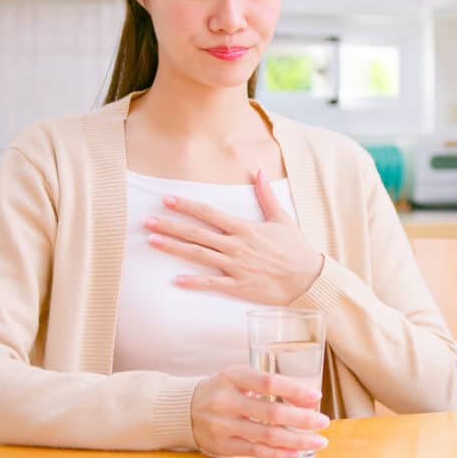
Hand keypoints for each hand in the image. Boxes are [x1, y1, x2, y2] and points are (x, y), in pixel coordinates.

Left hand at [144, 167, 324, 304]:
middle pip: (197, 233)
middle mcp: (237, 245)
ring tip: (152, 242)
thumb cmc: (295, 248)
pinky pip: (213, 284)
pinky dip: (194, 282)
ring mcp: (236, 266)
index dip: (186, 206)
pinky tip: (175, 280)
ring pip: (199, 255)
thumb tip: (258, 170)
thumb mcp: (281, 218)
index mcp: (244, 228)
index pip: (209, 213)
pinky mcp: (240, 286)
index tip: (166, 199)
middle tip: (147, 221)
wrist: (309, 278)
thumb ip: (266, 195)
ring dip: (174, 248)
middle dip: (171, 226)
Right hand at [191, 365, 329, 457]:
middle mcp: (226, 401)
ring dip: (297, 440)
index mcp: (233, 377)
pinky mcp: (223, 445)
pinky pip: (256, 451)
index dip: (294, 389)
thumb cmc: (222, 390)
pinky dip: (278, 454)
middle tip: (322, 422)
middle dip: (302, 419)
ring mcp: (223, 425)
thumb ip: (267, 383)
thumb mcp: (239, 376)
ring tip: (317, 441)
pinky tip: (296, 454)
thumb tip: (305, 397)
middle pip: (271, 412)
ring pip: (267, 436)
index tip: (316, 396)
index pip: (268, 382)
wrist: (184, 409)